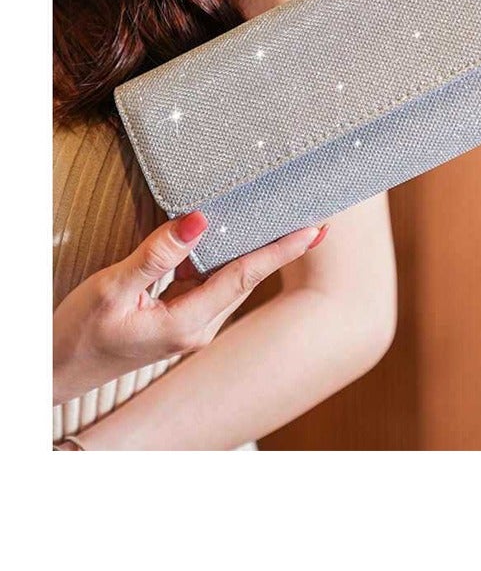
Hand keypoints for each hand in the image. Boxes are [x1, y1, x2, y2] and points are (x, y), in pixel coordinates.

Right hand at [53, 213, 327, 404]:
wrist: (57, 370)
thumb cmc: (79, 333)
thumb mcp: (113, 288)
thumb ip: (158, 255)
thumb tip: (201, 221)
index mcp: (188, 324)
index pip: (245, 276)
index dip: (282, 250)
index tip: (315, 229)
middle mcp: (199, 330)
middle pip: (247, 278)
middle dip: (280, 247)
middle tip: (313, 216)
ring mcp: (192, 329)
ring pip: (231, 281)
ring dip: (253, 251)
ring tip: (279, 218)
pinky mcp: (181, 324)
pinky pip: (211, 285)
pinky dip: (224, 260)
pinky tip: (227, 238)